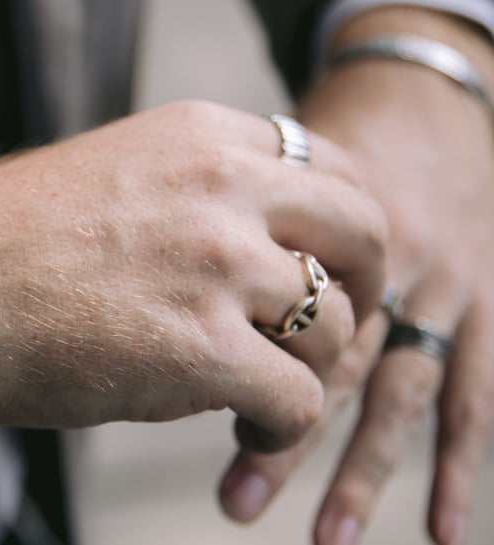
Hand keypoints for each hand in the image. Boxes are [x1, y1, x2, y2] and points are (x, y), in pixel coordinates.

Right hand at [0, 100, 385, 454]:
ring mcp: (218, 263)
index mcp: (202, 137)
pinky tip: (246, 430)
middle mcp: (224, 185)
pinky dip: (282, 427)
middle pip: (363, 233)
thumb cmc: (7, 245)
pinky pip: (300, 400)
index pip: (330, 168)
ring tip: (263, 395)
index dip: (342, 230)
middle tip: (336, 332)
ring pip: (336, 328)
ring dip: (310, 371)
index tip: (327, 269)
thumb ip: (200, 194)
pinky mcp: (204, 348)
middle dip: (366, 290)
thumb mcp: (119, 177)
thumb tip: (261, 247)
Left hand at [217, 8, 493, 544]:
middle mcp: (373, 243)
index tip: (170, 426)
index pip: (258, 306)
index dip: (219, 373)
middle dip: (279, 434)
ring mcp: (436, 273)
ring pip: (397, 384)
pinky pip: (474, 391)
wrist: (410, 98)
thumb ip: (203, 247)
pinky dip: (455, 465)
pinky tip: (444, 529)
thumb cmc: (307, 158)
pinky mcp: (483, 297)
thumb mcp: (241, 178)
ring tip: (329, 537)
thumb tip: (157, 351)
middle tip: (236, 506)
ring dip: (361, 470)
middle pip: (323, 352)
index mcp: (299, 205)